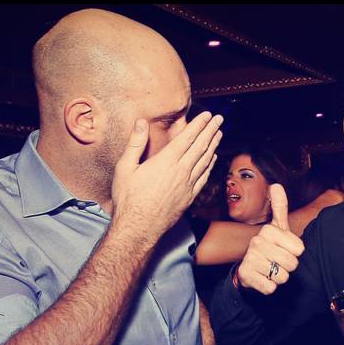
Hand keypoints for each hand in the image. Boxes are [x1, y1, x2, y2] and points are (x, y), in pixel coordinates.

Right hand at [111, 112, 223, 236]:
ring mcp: (187, 185)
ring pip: (205, 161)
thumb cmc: (128, 199)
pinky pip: (204, 177)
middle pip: (200, 147)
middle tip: (219, 119)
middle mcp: (180, 172)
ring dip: (213, 145)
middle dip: (211, 131)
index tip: (207, 115)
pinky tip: (213, 158)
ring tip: (219, 133)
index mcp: (165, 162)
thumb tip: (140, 122)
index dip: (199, 125)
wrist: (138, 228)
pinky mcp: (189, 197)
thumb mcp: (125, 168)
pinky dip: (210, 165)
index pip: (187, 138)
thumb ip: (135, 143)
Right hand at [235, 184, 304, 294]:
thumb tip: (276, 184)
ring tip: (270, 270)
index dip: (295, 253)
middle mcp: (257, 243)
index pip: (299, 249)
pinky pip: (271, 288)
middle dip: (288, 267)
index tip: (284, 250)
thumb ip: (279, 207)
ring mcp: (250, 259)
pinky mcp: (246, 276)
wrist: (249, 268)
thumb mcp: (277, 228)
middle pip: (292, 264)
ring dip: (279, 278)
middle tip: (277, 262)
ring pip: (282, 277)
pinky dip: (270, 287)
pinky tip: (263, 278)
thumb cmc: (269, 247)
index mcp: (268, 231)